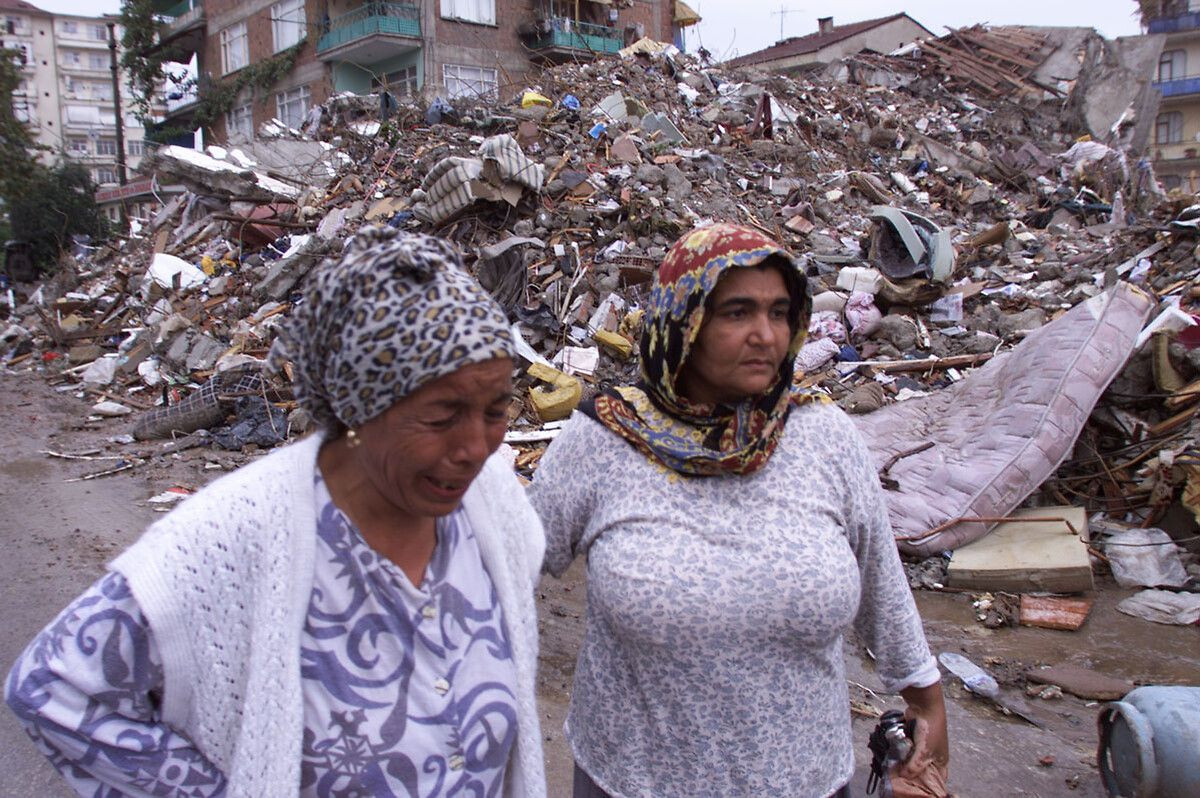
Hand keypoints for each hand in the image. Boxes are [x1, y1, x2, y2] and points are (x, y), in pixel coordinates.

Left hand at [892, 682, 949, 796]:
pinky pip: (906, 750)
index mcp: (941, 761)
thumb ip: (914, 766)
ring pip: (912, 760)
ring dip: (904, 764)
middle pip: (922, 770)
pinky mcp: (912, 739)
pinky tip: (892, 760)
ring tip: (894, 773)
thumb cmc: (931, 730)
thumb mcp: (925, 752)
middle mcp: (932, 755)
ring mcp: (921, 746)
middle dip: (913, 775)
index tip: (919, 791)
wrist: (924, 706)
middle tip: (902, 783)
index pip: (938, 779)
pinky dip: (900, 754)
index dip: (930, 786)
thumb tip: (904, 776)